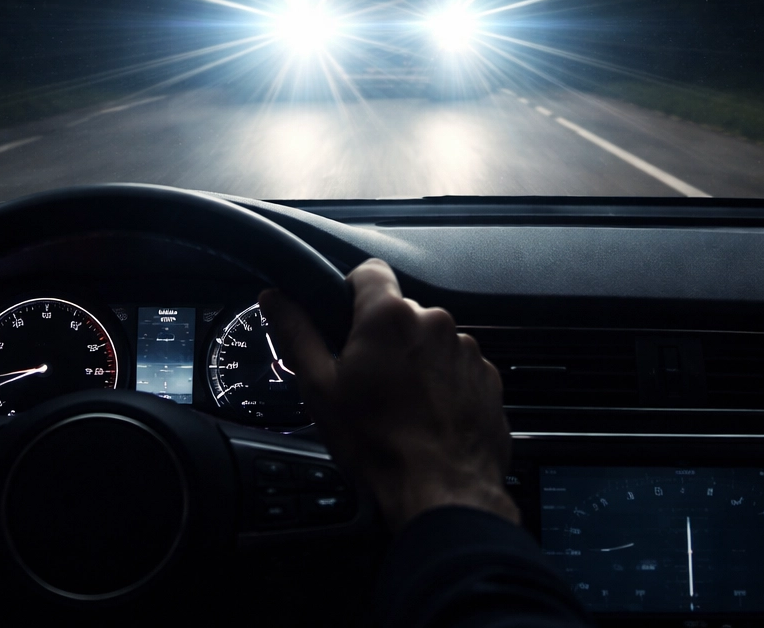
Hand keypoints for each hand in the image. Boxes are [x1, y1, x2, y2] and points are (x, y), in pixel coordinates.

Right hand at [260, 258, 516, 529]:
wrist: (443, 492)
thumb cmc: (379, 445)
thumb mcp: (321, 389)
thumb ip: (297, 333)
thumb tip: (275, 298)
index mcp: (389, 317)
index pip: (369, 272)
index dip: (353, 292)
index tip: (346, 321)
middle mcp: (434, 322)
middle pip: (400, 314)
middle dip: (383, 339)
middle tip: (367, 382)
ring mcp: (466, 350)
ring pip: (429, 342)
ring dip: (415, 362)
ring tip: (401, 406)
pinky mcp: (488, 377)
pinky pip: (457, 367)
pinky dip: (442, 384)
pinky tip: (428, 417)